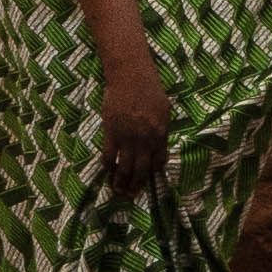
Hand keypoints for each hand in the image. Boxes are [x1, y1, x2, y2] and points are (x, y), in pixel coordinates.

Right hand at [96, 54, 170, 201]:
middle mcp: (145, 140)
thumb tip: (158, 143)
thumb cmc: (150, 89)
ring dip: (121, 181)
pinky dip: (108, 166)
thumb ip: (161, 128)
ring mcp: (127, 137)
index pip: (158, 161)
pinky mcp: (111, 132)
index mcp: (160, 134)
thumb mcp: (164, 110)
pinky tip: (107, 172)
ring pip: (124, 167)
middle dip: (136, 185)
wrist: (130, 76)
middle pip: (141, 169)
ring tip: (118, 191)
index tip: (148, 180)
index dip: (152, 173)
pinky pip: (109, 155)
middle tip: (131, 195)